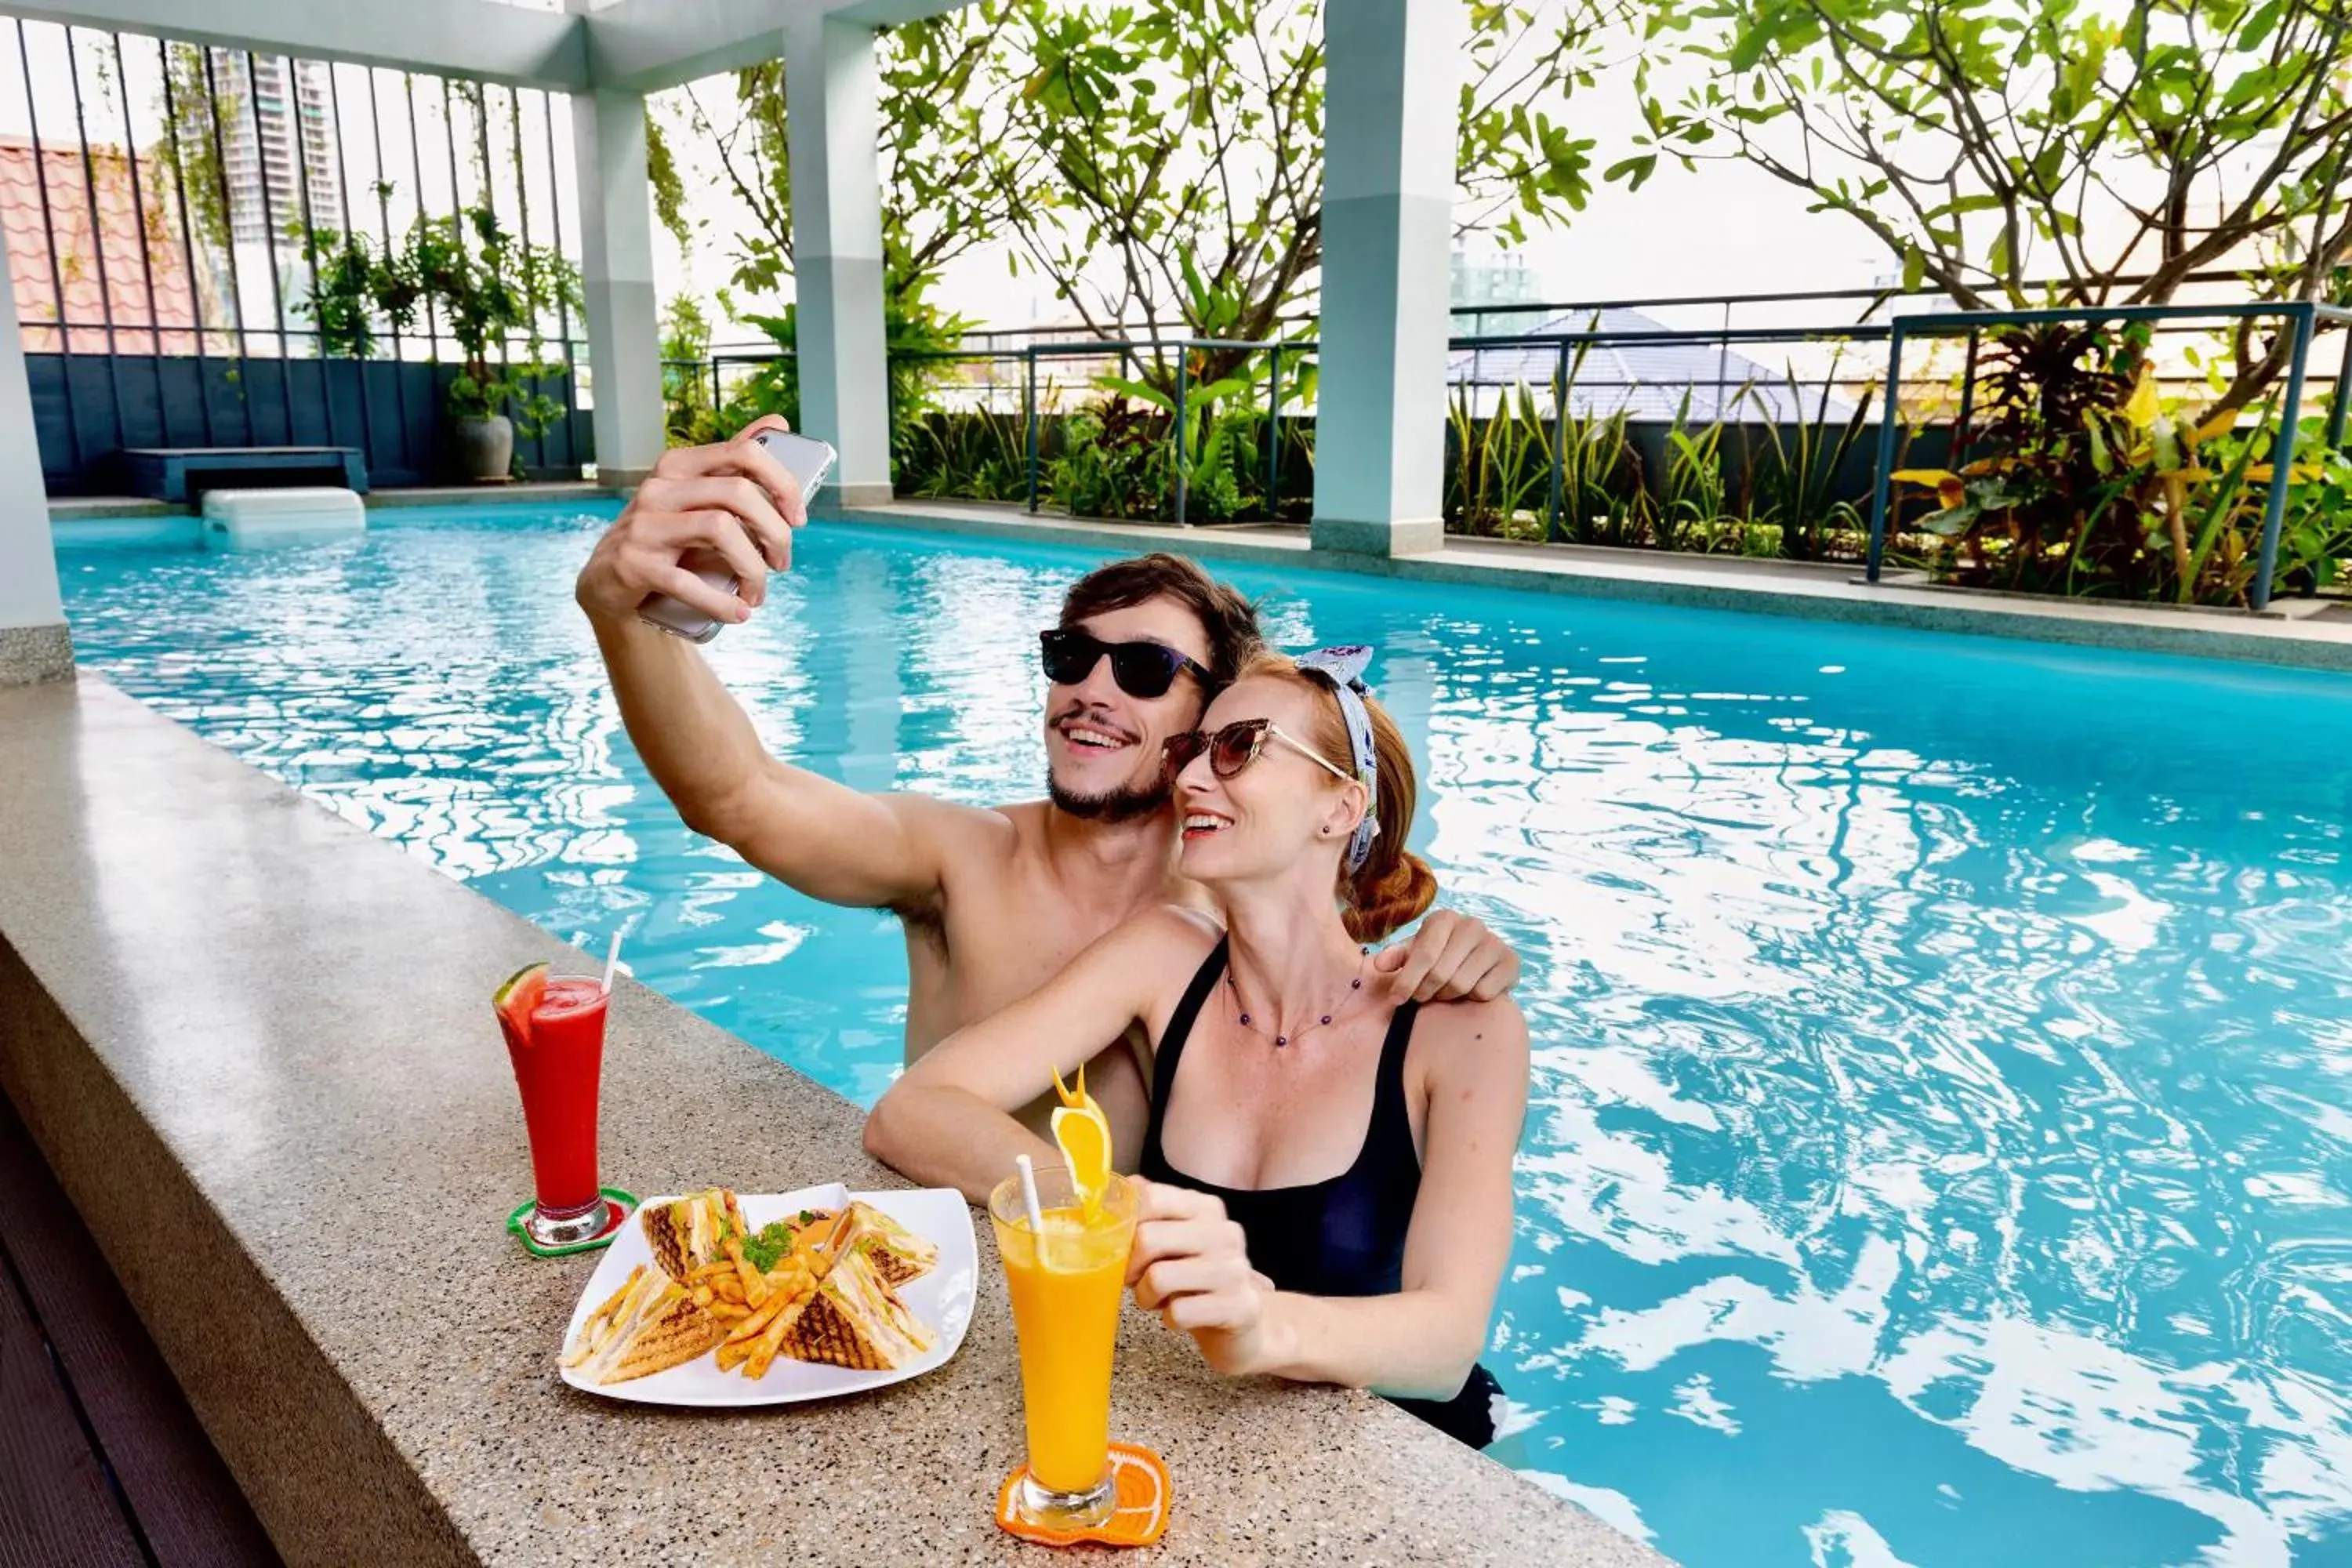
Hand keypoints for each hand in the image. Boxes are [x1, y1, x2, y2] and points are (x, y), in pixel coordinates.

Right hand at [575, 416, 809, 627]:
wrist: (608, 582)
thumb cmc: (666, 538)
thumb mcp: (696, 497)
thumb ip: (733, 464)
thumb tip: (778, 421)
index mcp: (680, 466)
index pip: (744, 452)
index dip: (782, 482)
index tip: (798, 517)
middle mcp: (659, 488)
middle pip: (738, 493)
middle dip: (775, 532)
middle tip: (782, 562)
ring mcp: (644, 525)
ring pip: (721, 529)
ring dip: (753, 568)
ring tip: (758, 592)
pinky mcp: (634, 564)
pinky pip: (689, 581)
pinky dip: (722, 602)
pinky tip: (739, 613)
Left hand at [1127, 1178, 1276, 1375]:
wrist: (1243, 1319)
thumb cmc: (1196, 1275)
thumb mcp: (1175, 1237)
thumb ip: (1151, 1209)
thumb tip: (1123, 1186)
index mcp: (1206, 1208)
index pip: (1151, 1198)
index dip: (1124, 1226)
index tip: (1122, 1246)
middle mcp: (1224, 1233)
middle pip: (1147, 1238)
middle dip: (1130, 1267)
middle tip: (1135, 1279)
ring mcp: (1234, 1270)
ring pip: (1158, 1278)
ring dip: (1145, 1297)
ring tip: (1157, 1299)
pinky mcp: (1239, 1307)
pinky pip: (1179, 1313)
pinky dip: (1169, 1320)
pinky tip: (1180, 1316)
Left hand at [1371, 908, 1519, 1002]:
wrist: (1479, 962)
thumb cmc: (1439, 956)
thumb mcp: (1414, 953)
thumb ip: (1396, 956)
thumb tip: (1379, 964)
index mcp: (1445, 918)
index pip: (1424, 954)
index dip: (1407, 981)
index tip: (1396, 999)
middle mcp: (1472, 925)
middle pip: (1442, 973)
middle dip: (1426, 991)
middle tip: (1421, 997)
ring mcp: (1494, 942)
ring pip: (1462, 985)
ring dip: (1448, 996)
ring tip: (1444, 992)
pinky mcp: (1511, 961)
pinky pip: (1484, 992)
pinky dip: (1472, 998)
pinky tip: (1469, 991)